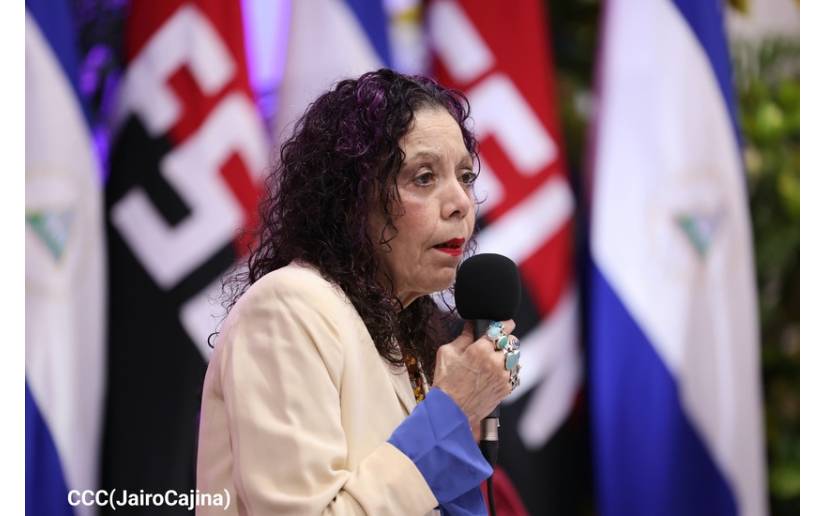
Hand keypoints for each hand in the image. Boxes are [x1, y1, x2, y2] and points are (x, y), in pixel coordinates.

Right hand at [431, 320, 515, 438]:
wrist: (451, 410)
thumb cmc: (446, 383)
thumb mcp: (447, 353)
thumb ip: (463, 337)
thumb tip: (471, 325)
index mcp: (480, 350)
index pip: (501, 329)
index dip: (505, 324)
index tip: (506, 323)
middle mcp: (495, 362)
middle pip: (512, 342)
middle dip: (505, 341)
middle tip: (495, 344)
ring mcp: (503, 376)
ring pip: (514, 358)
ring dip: (507, 356)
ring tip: (494, 360)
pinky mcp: (506, 388)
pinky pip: (513, 373)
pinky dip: (507, 371)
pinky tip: (495, 373)